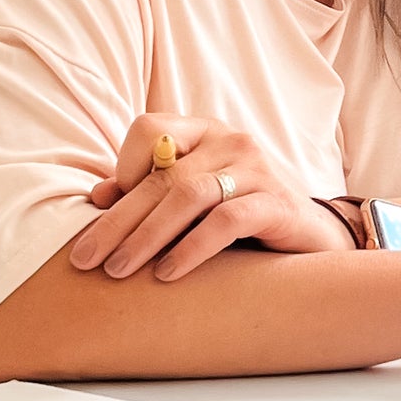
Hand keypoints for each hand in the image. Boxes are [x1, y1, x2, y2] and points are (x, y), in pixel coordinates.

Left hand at [69, 113, 354, 280]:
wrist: (314, 237)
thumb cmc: (244, 216)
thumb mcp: (194, 200)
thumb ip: (150, 193)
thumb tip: (99, 194)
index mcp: (205, 131)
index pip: (148, 128)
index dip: (123, 166)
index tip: (107, 209)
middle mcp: (231, 140)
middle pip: (162, 175)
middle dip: (117, 220)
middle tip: (85, 259)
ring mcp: (257, 168)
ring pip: (189, 195)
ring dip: (147, 236)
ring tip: (119, 270)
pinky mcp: (277, 203)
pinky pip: (227, 220)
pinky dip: (192, 247)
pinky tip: (168, 272)